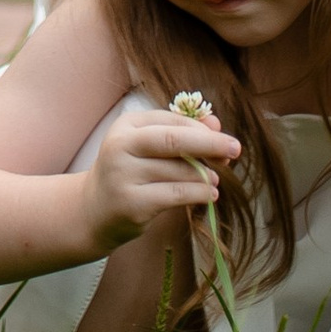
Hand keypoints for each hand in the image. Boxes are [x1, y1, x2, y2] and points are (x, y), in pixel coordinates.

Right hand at [80, 102, 241, 255]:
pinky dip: (199, 193)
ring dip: (205, 175)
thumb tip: (216, 123)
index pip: (172, 120)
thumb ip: (180, 132)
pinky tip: (210, 194)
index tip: (225, 140)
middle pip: (174, 140)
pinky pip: (176, 194)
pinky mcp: (132, 203)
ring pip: (179, 171)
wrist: (95, 210)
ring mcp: (124, 175)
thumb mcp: (149, 146)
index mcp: (126, 125)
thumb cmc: (130, 172)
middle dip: (210, 143)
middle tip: (236, 149)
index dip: (202, 130)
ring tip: (215, 180)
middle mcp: (121, 146)